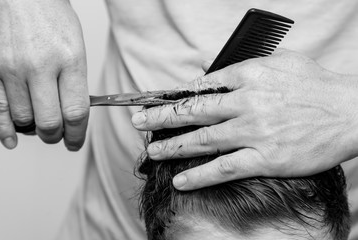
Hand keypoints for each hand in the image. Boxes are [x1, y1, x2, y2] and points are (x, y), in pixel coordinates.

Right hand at [0, 0, 88, 150]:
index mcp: (69, 60)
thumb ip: (75, 82)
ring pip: (24, 120)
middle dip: (56, 136)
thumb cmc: (51, 16)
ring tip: (40, 127)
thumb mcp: (76, 46)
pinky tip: (13, 140)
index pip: (76, 112)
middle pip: (49, 122)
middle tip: (59, 136)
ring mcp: (11, 69)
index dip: (77, 135)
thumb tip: (71, 115)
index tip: (75, 142)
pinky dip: (5, 131)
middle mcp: (40, 66)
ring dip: (34, 131)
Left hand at [132, 49, 357, 189]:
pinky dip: (200, 175)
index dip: (174, 96)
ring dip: (172, 146)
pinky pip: (225, 168)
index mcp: (248, 76)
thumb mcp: (280, 62)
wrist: (351, 110)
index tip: (157, 102)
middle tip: (138, 121)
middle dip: (161, 117)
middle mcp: (246, 103)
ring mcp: (254, 131)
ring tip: (151, 151)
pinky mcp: (265, 158)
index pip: (200, 87)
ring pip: (202, 140)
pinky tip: (181, 180)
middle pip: (193, 111)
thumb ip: (246, 69)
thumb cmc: (316, 85)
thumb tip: (216, 78)